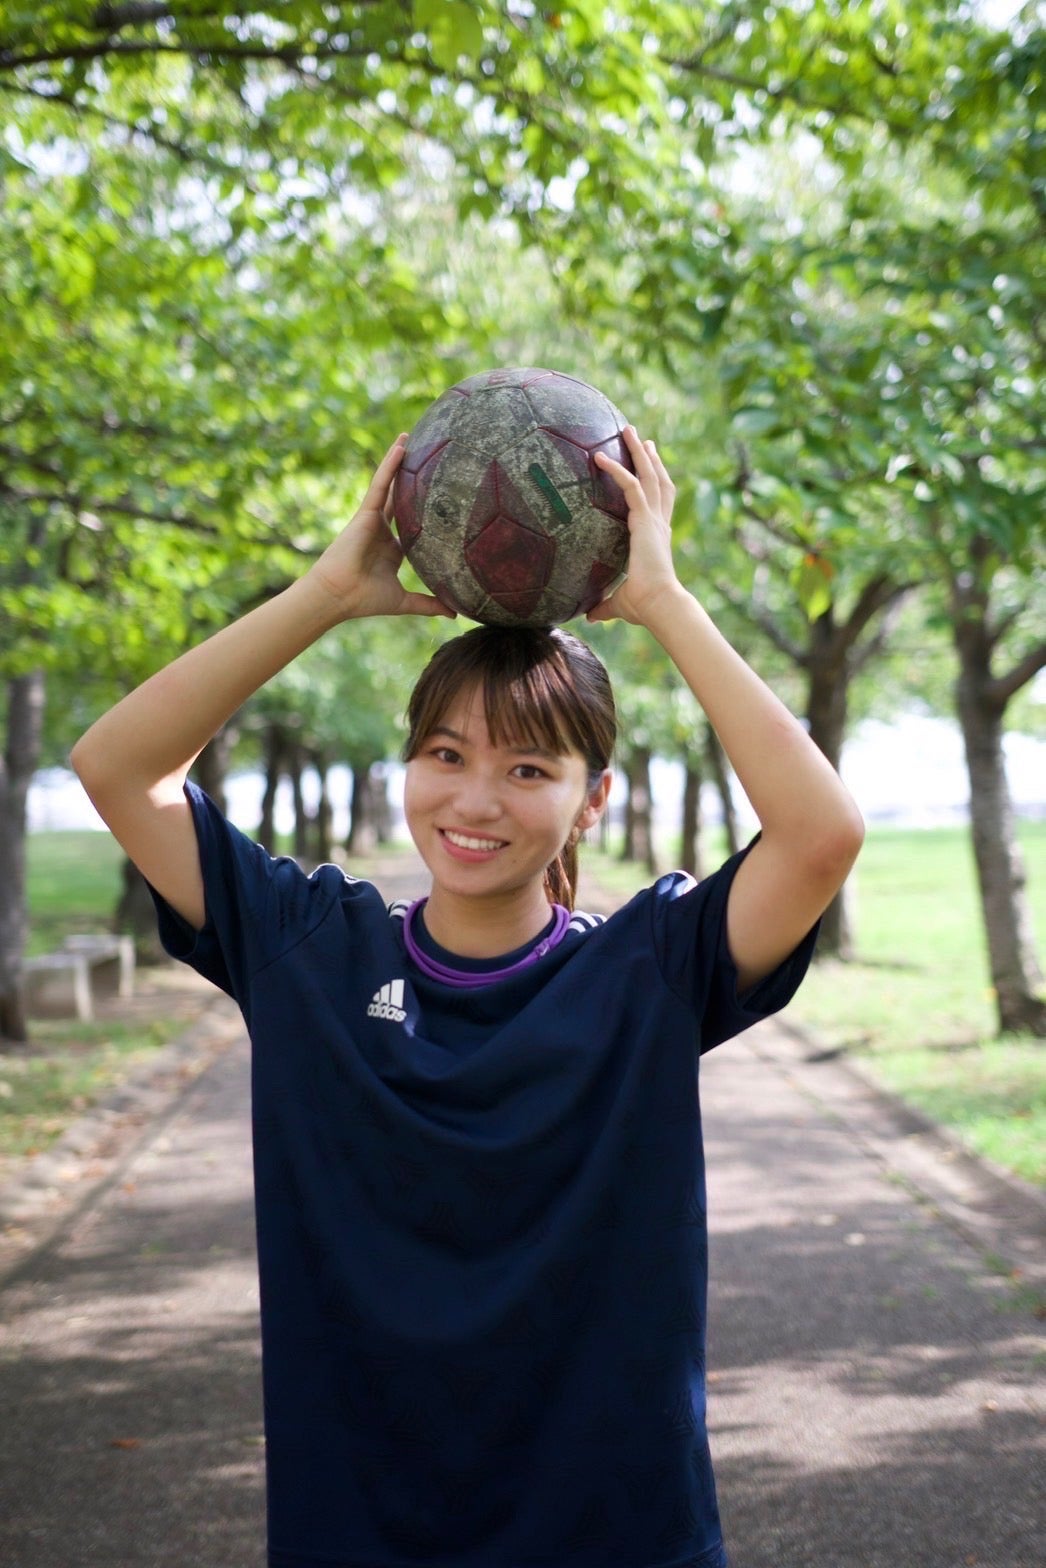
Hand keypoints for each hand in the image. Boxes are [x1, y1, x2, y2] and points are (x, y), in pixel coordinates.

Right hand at [309, 436, 456, 620]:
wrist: (339, 596)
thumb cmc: (365, 600)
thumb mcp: (405, 601)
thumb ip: (429, 604)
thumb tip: (456, 613)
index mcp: (392, 548)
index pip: (413, 524)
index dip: (425, 509)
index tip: (443, 496)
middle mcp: (383, 530)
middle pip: (402, 497)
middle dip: (412, 477)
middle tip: (428, 454)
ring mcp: (373, 519)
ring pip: (391, 484)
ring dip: (400, 460)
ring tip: (411, 435)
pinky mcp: (366, 512)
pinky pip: (380, 483)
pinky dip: (390, 464)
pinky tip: (401, 445)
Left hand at [588, 426, 679, 625]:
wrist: (660, 605)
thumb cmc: (645, 607)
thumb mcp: (620, 603)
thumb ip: (605, 606)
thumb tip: (590, 617)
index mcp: (656, 537)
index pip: (659, 501)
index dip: (655, 480)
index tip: (649, 464)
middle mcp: (659, 523)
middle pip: (658, 480)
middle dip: (649, 457)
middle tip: (640, 436)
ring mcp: (654, 520)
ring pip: (649, 475)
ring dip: (638, 451)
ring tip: (628, 429)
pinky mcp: (646, 521)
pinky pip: (632, 486)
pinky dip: (617, 469)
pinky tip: (600, 456)